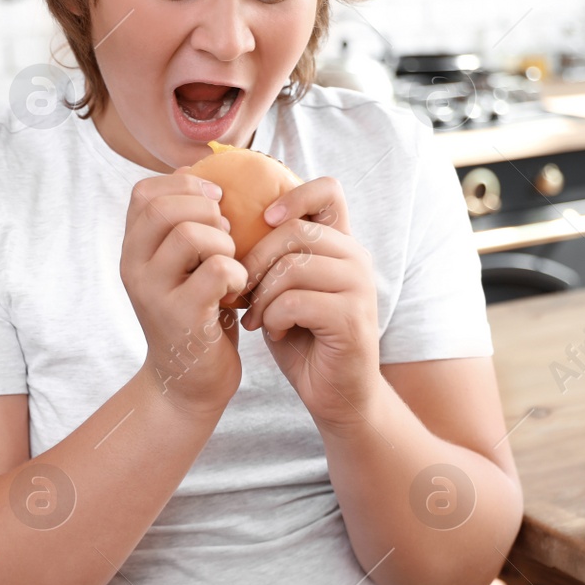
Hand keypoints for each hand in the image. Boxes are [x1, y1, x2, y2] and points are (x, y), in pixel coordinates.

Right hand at [121, 171, 249, 415]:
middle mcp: (134, 268)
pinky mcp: (181, 316)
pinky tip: (238, 289)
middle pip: (164, 208)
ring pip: (190, 234)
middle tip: (227, 236)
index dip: (183, 185)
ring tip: (232, 264)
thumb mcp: (182, 266)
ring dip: (225, 243)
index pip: (143, 193)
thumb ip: (184, 227)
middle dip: (207, 212)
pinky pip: (217, 269)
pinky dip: (238, 272)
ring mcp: (154, 293)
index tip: (215, 202)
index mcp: (133, 250)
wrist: (189, 382)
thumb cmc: (196, 315)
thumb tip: (209, 177)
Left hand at [238, 177, 380, 434]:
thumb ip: (274, 256)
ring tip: (257, 318)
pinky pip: (295, 301)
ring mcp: (359, 286)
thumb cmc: (303, 337)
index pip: (328, 191)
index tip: (263, 218)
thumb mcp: (283, 288)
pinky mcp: (352, 317)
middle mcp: (356, 257)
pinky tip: (276, 332)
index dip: (293, 195)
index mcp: (340, 244)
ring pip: (292, 267)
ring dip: (262, 296)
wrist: (336, 393)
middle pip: (294, 231)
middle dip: (255, 261)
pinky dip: (274, 318)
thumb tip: (225, 223)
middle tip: (241, 292)